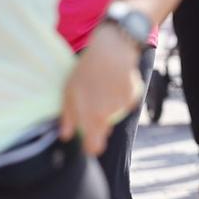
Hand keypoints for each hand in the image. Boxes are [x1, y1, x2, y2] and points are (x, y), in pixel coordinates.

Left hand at [59, 26, 144, 156]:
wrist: (112, 51)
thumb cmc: (86, 70)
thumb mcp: (69, 92)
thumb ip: (68, 117)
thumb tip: (66, 136)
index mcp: (92, 118)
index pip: (94, 147)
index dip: (90, 147)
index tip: (86, 142)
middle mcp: (109, 116)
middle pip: (104, 132)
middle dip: (97, 126)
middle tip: (90, 108)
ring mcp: (122, 107)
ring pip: (113, 116)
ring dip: (107, 108)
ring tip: (100, 88)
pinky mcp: (132, 97)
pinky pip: (124, 103)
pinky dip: (119, 97)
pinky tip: (112, 83)